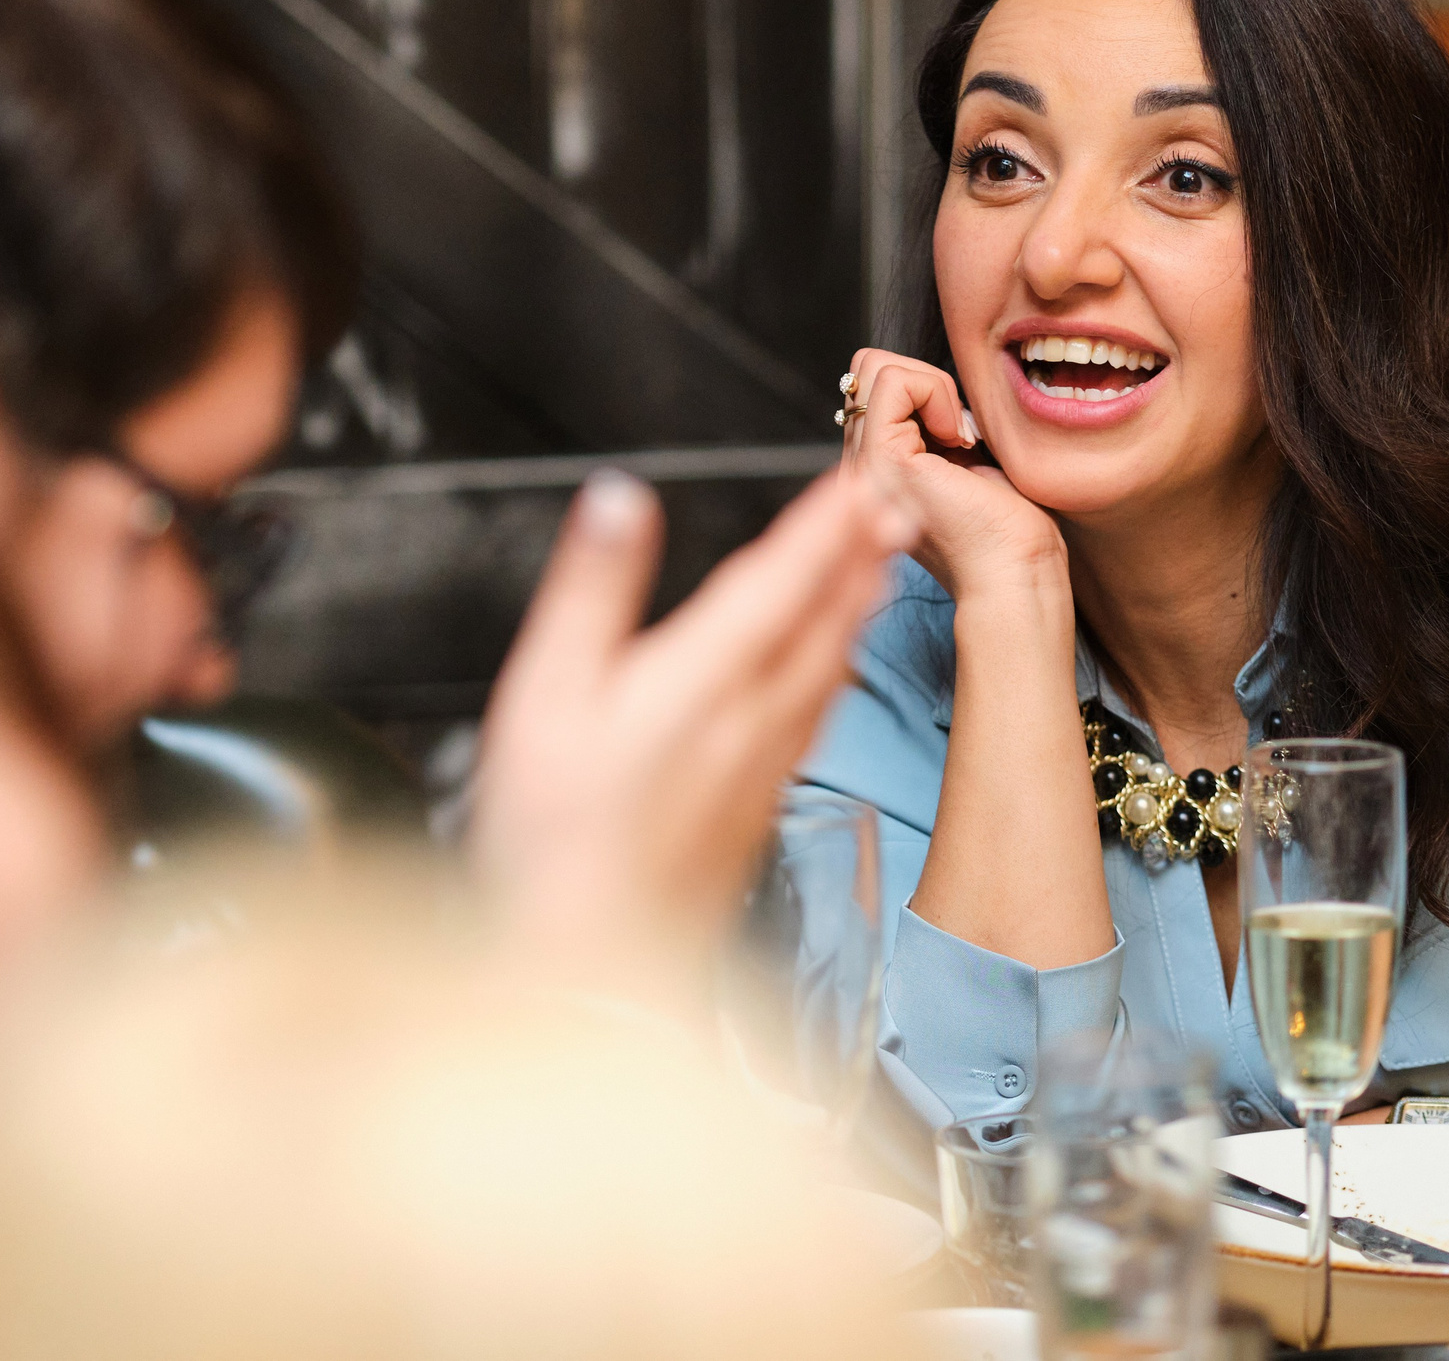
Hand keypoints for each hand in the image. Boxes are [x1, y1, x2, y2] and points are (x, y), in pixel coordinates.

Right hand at [470, 468, 916, 966]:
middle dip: (860, 553)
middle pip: (821, 619)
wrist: (592, 975)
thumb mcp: (546, 695)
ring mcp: (759, 769)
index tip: (866, 473)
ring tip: (883, 565)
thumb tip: (618, 500)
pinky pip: (814, 717)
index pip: (780, 581)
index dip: (825, 523)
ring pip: (826, 668)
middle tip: (901, 497)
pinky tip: (834, 671)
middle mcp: (748, 721)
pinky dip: (834, 670)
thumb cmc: (554, 843)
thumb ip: (591, 590)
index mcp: (700, 681)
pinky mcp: (754, 808)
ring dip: (858, 607)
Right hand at [840, 348, 1062, 603]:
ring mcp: (864, 464)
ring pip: (873, 367)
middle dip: (922, 378)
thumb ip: (934, 424)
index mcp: (877, 466)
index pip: (874, 384)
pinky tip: (959, 438)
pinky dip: (935, 391)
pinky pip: (893, 381)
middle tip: (959, 430)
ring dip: (931, 385)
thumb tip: (928, 381)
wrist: (1014, 572)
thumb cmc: (1007, 525)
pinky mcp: (881, 460)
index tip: (963, 436)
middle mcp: (860, 466)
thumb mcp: (963, 457)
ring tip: (959, 437)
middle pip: (866, 368)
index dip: (924, 389)